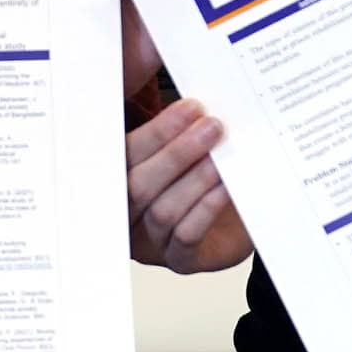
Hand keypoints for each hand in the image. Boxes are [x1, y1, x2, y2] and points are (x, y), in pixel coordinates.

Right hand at [127, 97, 251, 273]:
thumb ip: (173, 127)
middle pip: (138, 184)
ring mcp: (151, 240)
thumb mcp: (182, 150)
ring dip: (194, 179)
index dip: (157, 132)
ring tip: (222, 157)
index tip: (191, 108)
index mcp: (119, 179)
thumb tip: (181, 91)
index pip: (126, 155)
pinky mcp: (179, 260)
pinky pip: (186, 235)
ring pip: (162, 210)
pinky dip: (206, 207)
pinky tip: (226, 187)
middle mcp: (127, 212)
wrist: (231, 227)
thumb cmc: (201, 181)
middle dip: (177, 152)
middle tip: (212, 127)